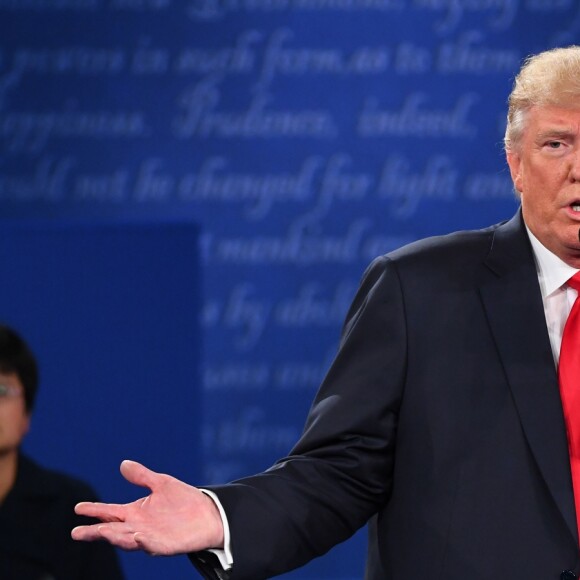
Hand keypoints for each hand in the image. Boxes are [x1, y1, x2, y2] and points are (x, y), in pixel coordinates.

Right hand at [71, 460, 224, 554]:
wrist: (208, 513)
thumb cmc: (183, 500)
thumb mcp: (161, 483)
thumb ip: (142, 476)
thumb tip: (123, 464)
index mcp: (135, 512)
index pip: (110, 512)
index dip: (94, 510)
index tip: (78, 508)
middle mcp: (138, 526)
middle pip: (112, 530)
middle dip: (95, 531)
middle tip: (77, 532)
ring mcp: (150, 537)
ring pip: (127, 540)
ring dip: (115, 537)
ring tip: (102, 531)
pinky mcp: (165, 545)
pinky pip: (151, 545)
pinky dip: (143, 541)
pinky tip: (136, 536)